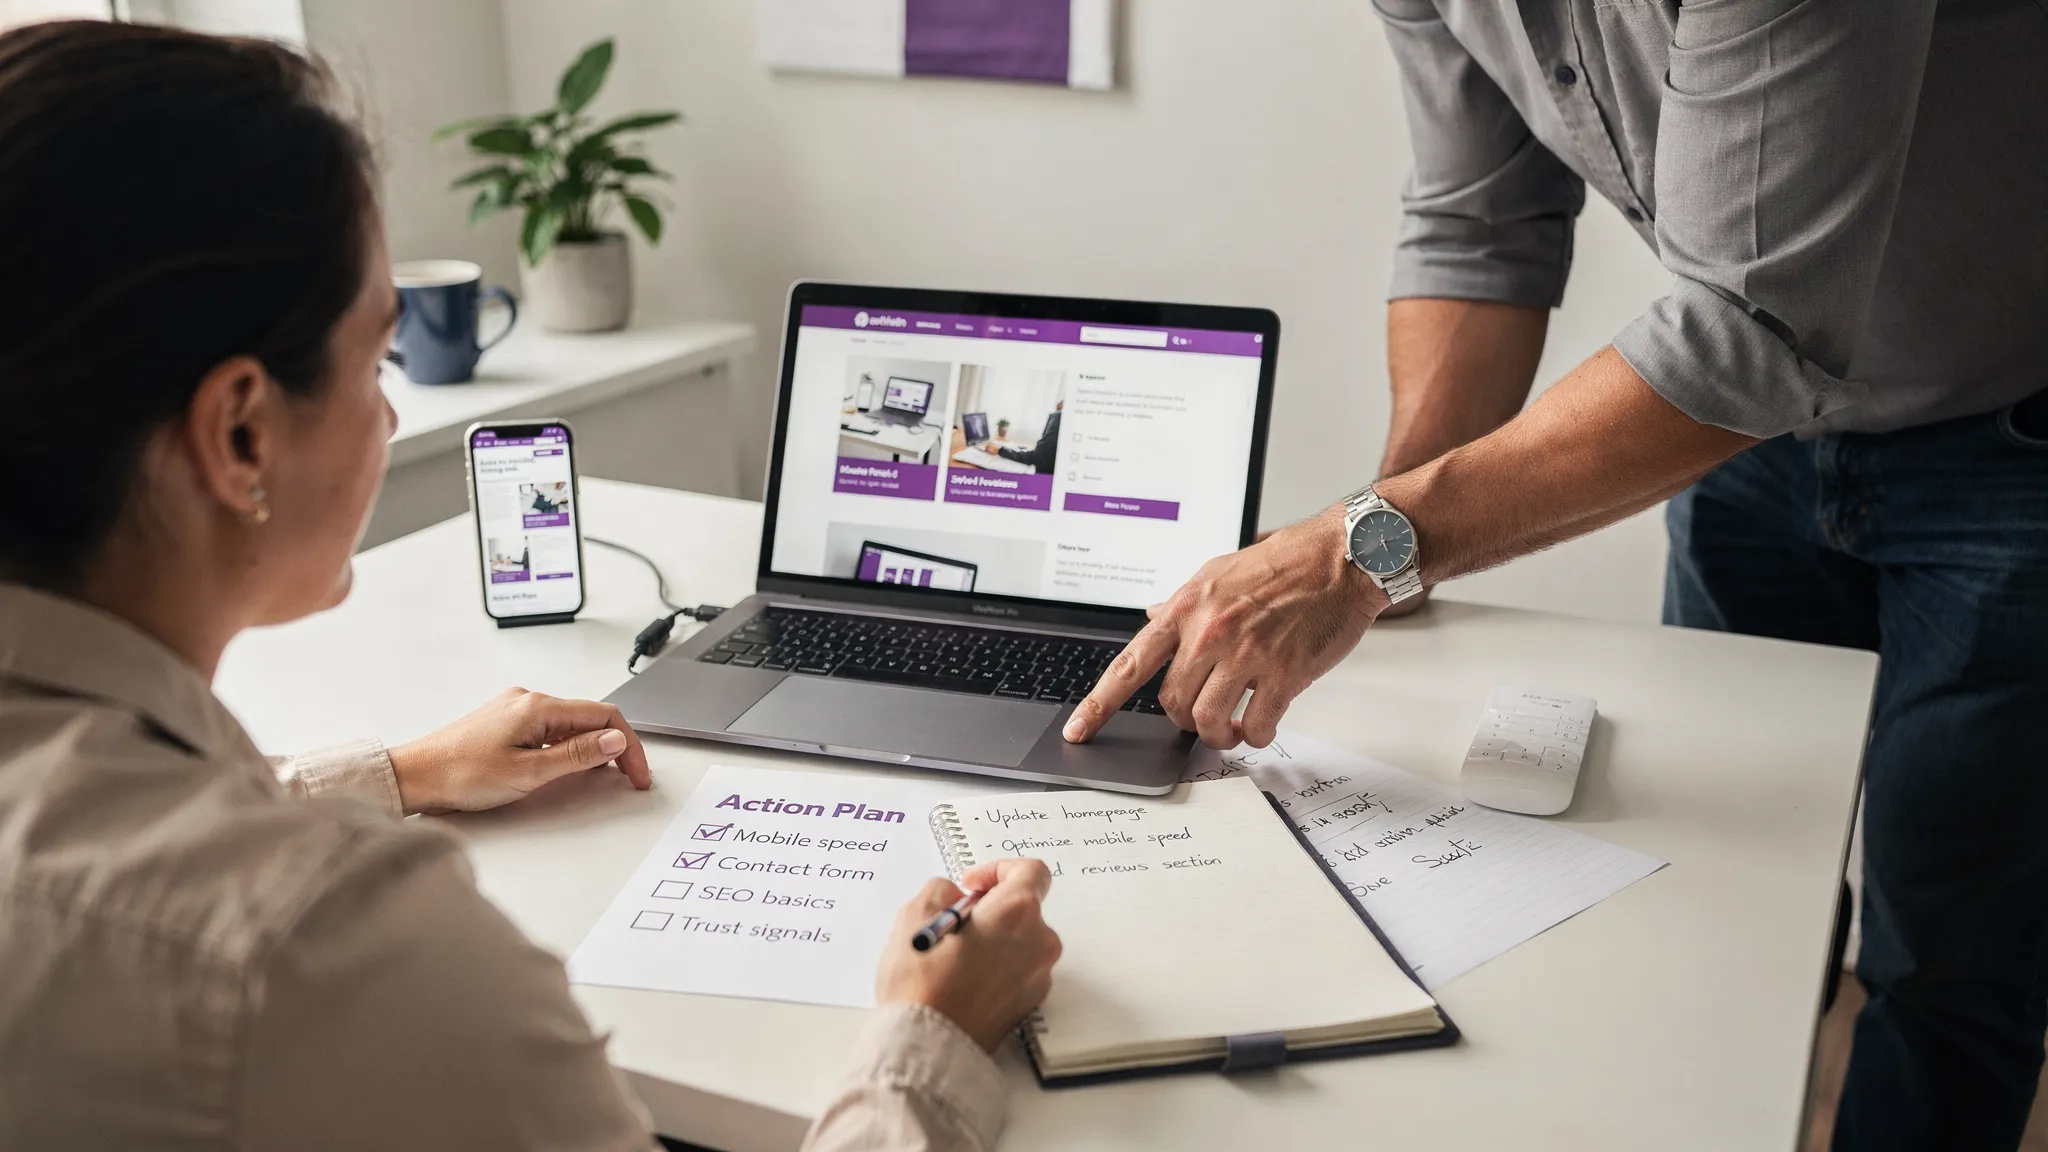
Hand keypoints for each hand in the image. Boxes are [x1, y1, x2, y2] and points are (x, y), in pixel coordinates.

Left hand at [387, 687, 652, 813]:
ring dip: (591, 748)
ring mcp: (515, 710)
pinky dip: (568, 747)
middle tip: (627, 777)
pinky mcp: (504, 723)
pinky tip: (565, 767)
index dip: (628, 745)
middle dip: (614, 746)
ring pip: (570, 724)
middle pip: (589, 717)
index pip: (603, 716)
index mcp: (537, 706)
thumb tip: (613, 741)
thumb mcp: (528, 772)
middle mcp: (528, 700)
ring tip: (600, 776)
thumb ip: (576, 755)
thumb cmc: (460, 774)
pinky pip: (550, 729)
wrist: (414, 776)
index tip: (637, 772)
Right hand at [875, 858, 1060, 1052]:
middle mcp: (1039, 943)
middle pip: (1023, 908)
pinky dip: (996, 966)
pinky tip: (961, 980)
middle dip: (989, 909)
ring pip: (1019, 941)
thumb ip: (940, 891)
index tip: (969, 885)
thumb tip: (955, 897)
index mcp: (1018, 913)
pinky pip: (1017, 971)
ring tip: (951, 956)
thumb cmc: (921, 984)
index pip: (1031, 871)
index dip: (997, 870)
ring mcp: (1038, 977)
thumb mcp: (914, 916)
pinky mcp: (1029, 1004)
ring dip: (992, 939)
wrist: (928, 1048)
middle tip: (952, 923)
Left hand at [1065, 505, 1385, 748]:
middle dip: (1184, 718)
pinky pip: (1256, 725)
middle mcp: (1210, 633)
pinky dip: (1255, 736)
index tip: (1078, 731)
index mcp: (1187, 608)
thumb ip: (1182, 604)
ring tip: (1231, 728)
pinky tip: (1260, 726)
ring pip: (1208, 721)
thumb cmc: (1284, 563)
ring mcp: (1247, 655)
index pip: (1130, 664)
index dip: (1098, 704)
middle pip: (1172, 702)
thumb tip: (1152, 617)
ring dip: (1217, 735)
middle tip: (1203, 714)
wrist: (1341, 558)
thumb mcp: (1217, 572)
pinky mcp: (1284, 674)